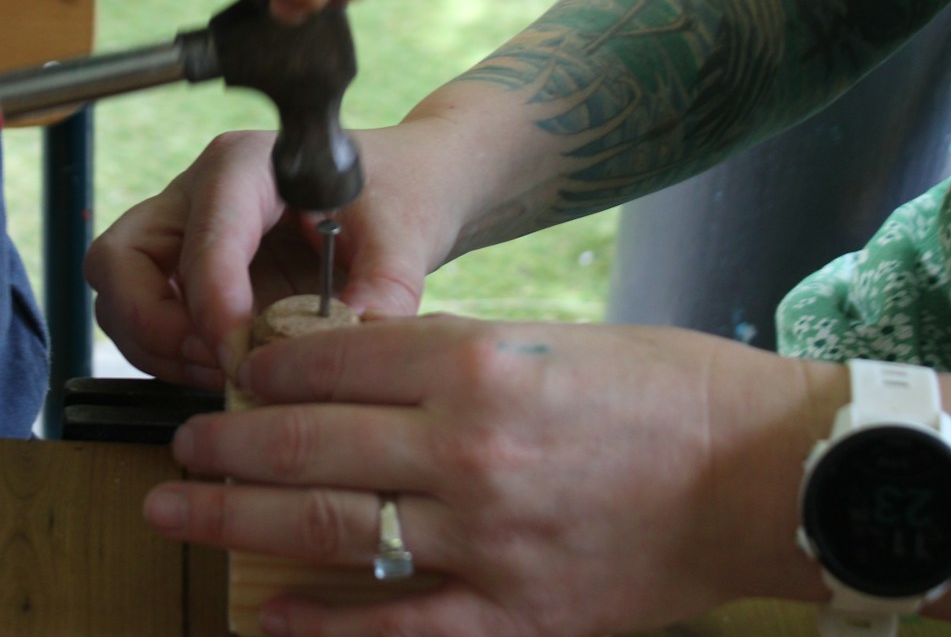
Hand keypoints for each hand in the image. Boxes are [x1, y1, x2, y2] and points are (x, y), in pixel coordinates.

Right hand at [85, 120, 465, 387]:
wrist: (403, 192)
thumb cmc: (398, 195)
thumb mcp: (405, 238)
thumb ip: (382, 293)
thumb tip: (349, 351)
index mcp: (247, 166)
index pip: (204, 235)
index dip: (214, 304)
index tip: (242, 355)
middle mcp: (197, 194)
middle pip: (119, 258)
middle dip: (153, 324)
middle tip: (215, 361)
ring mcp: (183, 233)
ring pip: (118, 293)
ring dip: (157, 347)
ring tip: (227, 374)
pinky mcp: (186, 272)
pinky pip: (144, 319)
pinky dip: (169, 356)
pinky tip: (225, 370)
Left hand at [141, 317, 834, 636]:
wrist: (770, 478)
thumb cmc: (672, 395)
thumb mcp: (556, 342)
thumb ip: (455, 358)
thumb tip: (361, 372)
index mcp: (479, 362)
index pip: (334, 358)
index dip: (269, 367)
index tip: (238, 372)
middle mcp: (467, 446)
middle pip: (309, 444)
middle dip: (228, 444)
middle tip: (180, 444)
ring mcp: (486, 538)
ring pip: (329, 529)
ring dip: (239, 519)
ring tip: (179, 507)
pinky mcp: (514, 613)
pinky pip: (394, 622)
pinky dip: (321, 622)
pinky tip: (268, 614)